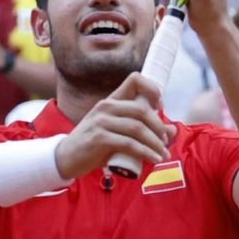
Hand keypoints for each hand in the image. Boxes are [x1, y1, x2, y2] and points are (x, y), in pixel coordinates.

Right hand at [54, 72, 175, 177]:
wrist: (66, 158)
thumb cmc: (95, 145)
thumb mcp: (119, 135)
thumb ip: (143, 132)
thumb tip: (172, 131)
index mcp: (112, 100)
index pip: (135, 79)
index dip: (152, 89)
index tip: (160, 107)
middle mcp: (106, 106)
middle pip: (142, 109)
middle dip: (159, 126)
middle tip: (165, 141)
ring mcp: (101, 121)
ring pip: (137, 128)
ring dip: (155, 143)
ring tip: (163, 155)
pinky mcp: (99, 138)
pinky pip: (129, 144)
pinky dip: (145, 153)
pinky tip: (153, 160)